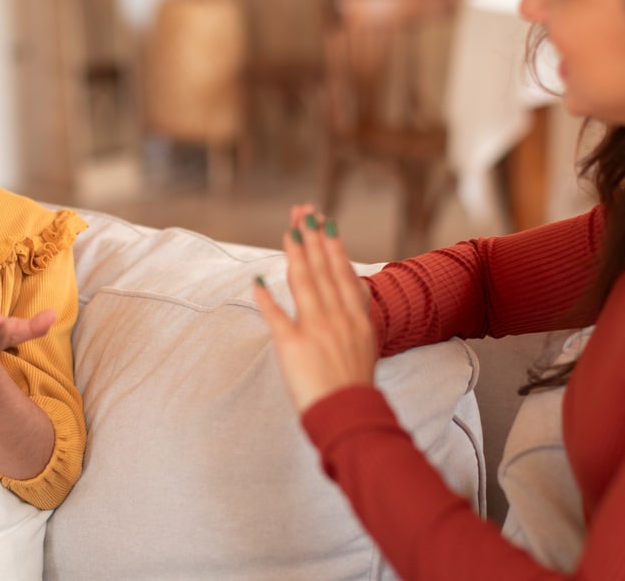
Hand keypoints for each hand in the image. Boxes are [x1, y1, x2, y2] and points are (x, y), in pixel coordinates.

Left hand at [254, 203, 377, 413]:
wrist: (351, 414)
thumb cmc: (355, 384)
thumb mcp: (367, 343)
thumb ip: (358, 314)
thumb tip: (356, 289)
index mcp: (355, 317)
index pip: (341, 271)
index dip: (331, 244)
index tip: (323, 222)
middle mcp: (337, 317)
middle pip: (322, 269)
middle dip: (312, 237)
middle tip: (303, 211)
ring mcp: (315, 330)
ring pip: (304, 283)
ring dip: (295, 253)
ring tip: (288, 230)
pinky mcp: (293, 346)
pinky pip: (276, 318)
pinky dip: (266, 298)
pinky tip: (257, 280)